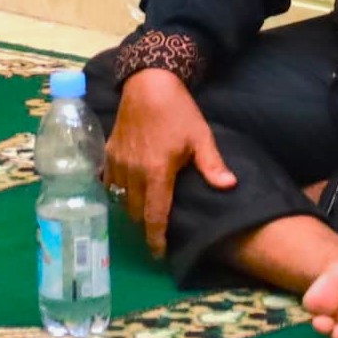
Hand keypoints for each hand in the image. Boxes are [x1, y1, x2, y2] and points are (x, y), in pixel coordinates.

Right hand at [103, 66, 235, 259]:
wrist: (148, 83)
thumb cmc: (179, 111)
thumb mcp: (200, 136)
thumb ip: (212, 165)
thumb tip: (229, 187)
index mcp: (157, 173)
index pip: (154, 216)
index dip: (156, 239)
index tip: (158, 254)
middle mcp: (133, 173)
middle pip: (135, 212)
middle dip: (144, 225)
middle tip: (155, 230)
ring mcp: (117, 163)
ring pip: (120, 199)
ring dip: (131, 208)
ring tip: (143, 212)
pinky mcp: (108, 153)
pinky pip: (109, 182)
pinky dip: (117, 191)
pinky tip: (127, 191)